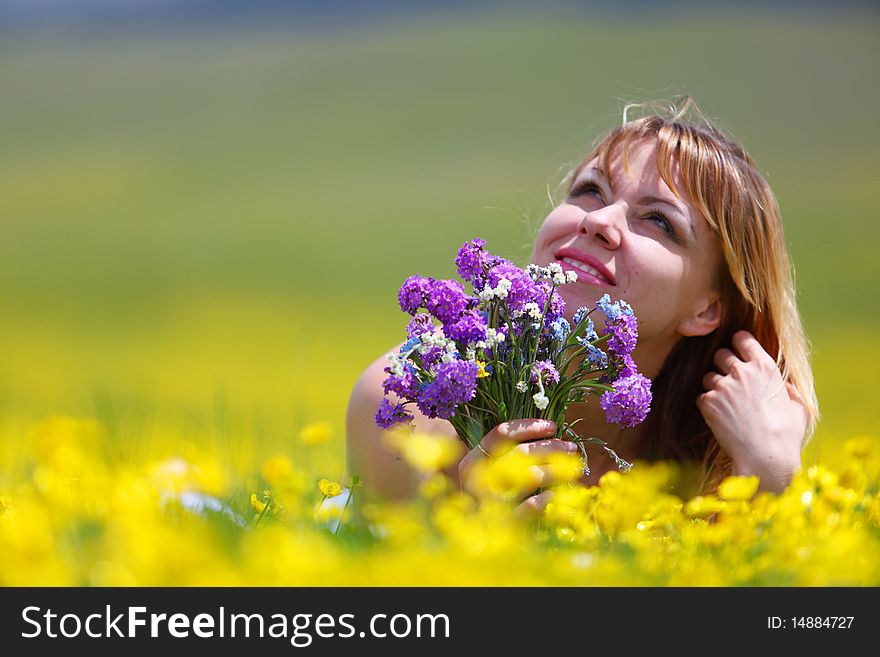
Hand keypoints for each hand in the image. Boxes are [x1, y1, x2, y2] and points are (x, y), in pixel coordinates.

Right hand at [457, 419, 579, 515]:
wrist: (470, 544)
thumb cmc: (483, 503)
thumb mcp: (484, 476)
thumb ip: (506, 456)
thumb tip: (547, 434)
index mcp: (472, 461)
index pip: (501, 433)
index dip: (529, 427)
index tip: (552, 426)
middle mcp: (478, 479)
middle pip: (521, 451)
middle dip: (551, 446)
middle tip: (570, 446)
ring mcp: (490, 502)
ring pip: (531, 476)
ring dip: (555, 469)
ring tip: (572, 468)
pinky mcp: (504, 525)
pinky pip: (530, 507)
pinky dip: (544, 500)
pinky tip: (552, 497)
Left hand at [697, 330, 807, 492]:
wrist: (765, 457)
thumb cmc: (786, 435)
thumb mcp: (798, 407)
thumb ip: (788, 389)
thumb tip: (783, 385)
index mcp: (764, 367)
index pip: (742, 338)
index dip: (738, 343)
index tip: (738, 350)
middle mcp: (741, 371)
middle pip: (720, 354)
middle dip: (723, 365)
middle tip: (730, 382)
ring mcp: (722, 386)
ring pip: (708, 376)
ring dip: (714, 386)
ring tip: (727, 404)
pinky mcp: (708, 402)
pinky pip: (702, 396)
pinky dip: (708, 405)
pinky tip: (720, 418)